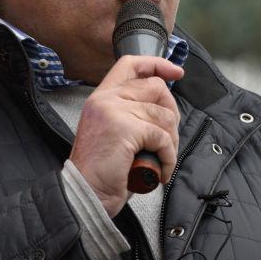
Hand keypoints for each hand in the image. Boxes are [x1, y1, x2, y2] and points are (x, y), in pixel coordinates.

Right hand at [70, 56, 183, 216]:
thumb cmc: (102, 172)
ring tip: (161, 159)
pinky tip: (161, 171)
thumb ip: (131, 113)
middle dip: (172, 113)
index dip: (157, 64)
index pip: (130, 64)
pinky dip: (169, 157)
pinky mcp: (125, 128)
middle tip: (168, 139)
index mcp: (101, 98)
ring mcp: (114, 111)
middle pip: (156, 87)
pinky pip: (163, 137)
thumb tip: (164, 107)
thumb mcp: (114, 133)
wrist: (85, 194)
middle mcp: (106, 99)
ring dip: (171, 141)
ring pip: (164, 114)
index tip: (176, 72)